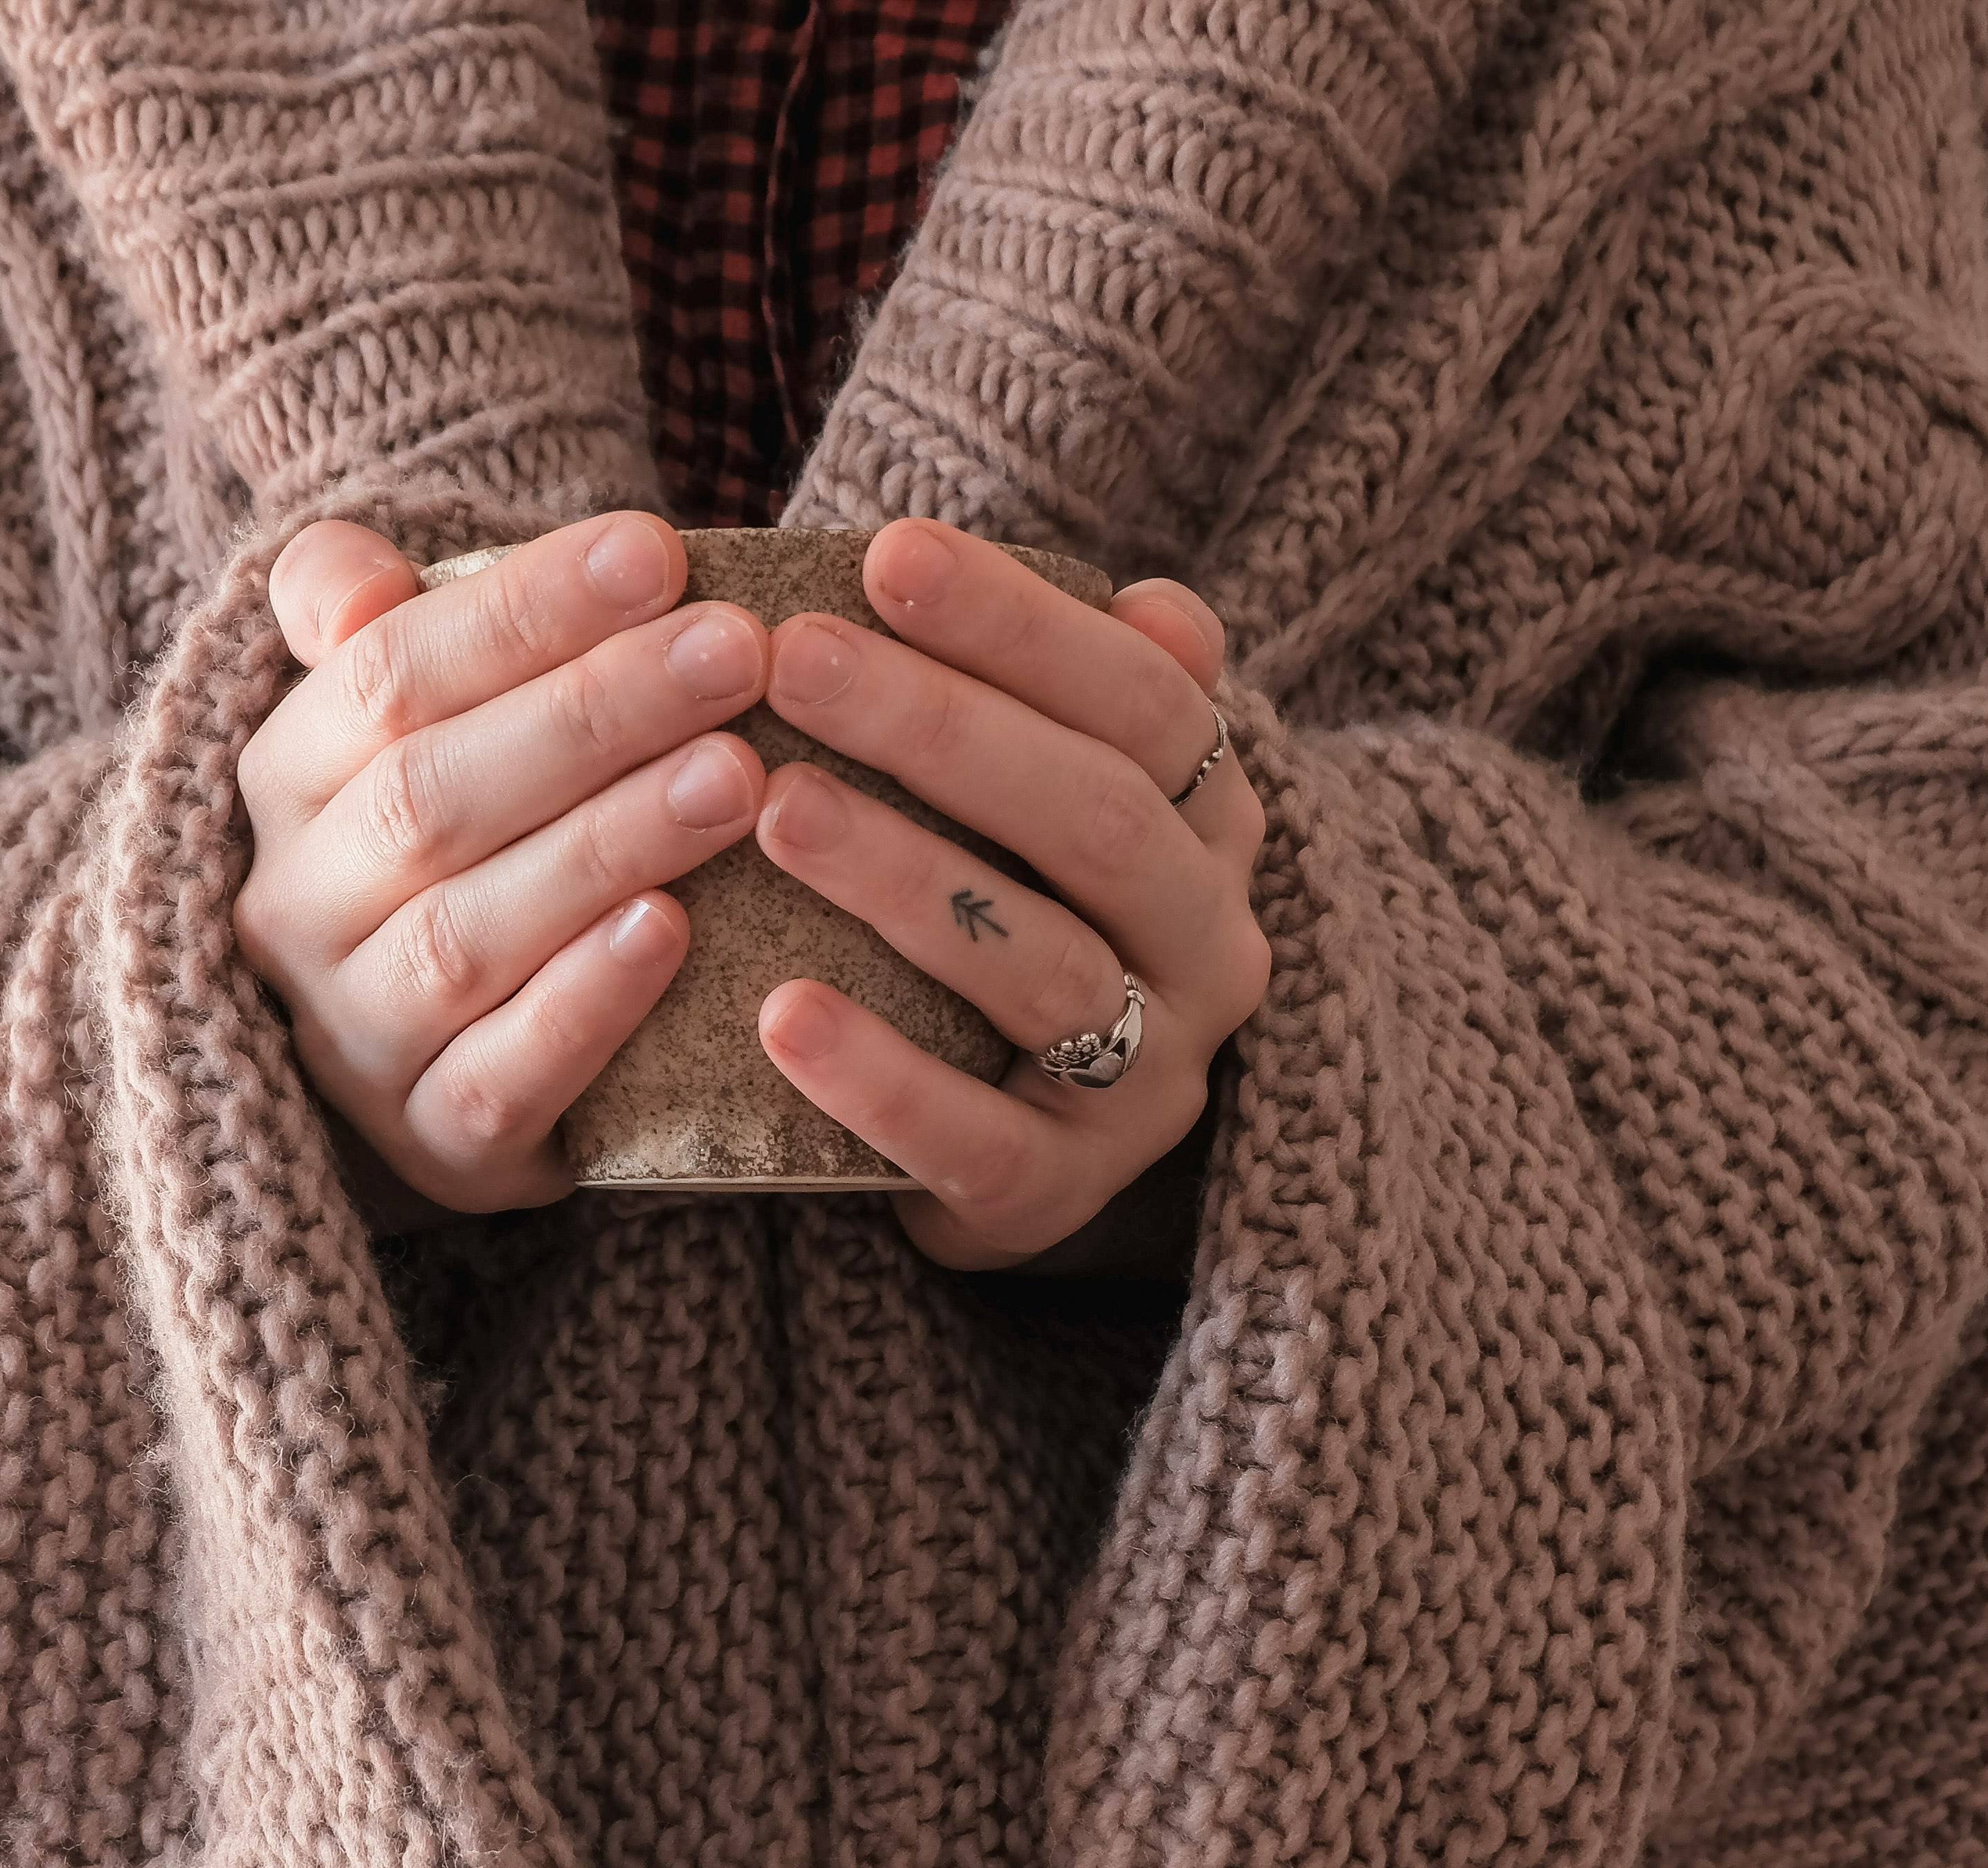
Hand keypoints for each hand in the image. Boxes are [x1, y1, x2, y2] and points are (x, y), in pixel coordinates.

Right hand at [232, 511, 770, 1217]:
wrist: (432, 1057)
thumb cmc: (449, 839)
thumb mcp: (395, 717)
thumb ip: (364, 618)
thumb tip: (353, 577)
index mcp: (282, 780)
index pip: (385, 676)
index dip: (523, 611)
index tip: (658, 552)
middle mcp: (296, 910)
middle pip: (432, 795)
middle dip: (592, 714)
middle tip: (735, 653)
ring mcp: (356, 1036)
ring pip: (468, 934)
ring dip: (607, 845)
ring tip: (736, 778)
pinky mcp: (436, 1140)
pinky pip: (501, 1074)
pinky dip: (586, 1003)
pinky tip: (675, 932)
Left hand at [747, 518, 1270, 1270]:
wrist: (1008, 1148)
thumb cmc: (1014, 919)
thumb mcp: (1058, 806)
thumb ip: (1084, 699)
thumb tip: (1153, 601)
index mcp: (1212, 829)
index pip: (1148, 702)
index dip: (1024, 625)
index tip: (885, 555)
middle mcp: (1208, 948)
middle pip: (1098, 820)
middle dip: (945, 728)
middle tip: (795, 660)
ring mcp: (1146, 1081)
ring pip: (1043, 968)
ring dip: (905, 880)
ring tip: (775, 810)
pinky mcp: (1058, 1192)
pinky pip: (975, 1138)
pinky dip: (877, 1079)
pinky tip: (778, 1015)